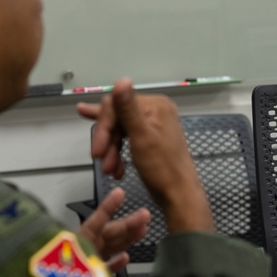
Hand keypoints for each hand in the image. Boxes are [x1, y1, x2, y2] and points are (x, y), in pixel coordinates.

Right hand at [76, 79, 213, 232]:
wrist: (178, 196)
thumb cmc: (163, 169)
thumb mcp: (142, 137)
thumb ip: (128, 109)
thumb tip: (121, 80)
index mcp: (155, 105)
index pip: (116, 105)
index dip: (103, 127)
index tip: (97, 150)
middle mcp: (155, 110)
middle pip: (117, 118)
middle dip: (107, 141)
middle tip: (99, 160)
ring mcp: (152, 124)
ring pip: (119, 131)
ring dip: (111, 150)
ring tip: (109, 169)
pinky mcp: (149, 138)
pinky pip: (126, 139)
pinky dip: (118, 153)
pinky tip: (114, 167)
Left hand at [77, 187, 150, 270]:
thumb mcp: (74, 265)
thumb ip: (95, 263)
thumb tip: (115, 258)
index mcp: (76, 243)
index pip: (95, 221)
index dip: (108, 207)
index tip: (120, 193)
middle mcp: (83, 250)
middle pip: (108, 233)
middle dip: (128, 223)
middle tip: (145, 215)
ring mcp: (88, 263)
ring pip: (110, 247)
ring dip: (127, 238)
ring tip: (143, 229)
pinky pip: (105, 267)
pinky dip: (116, 262)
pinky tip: (126, 256)